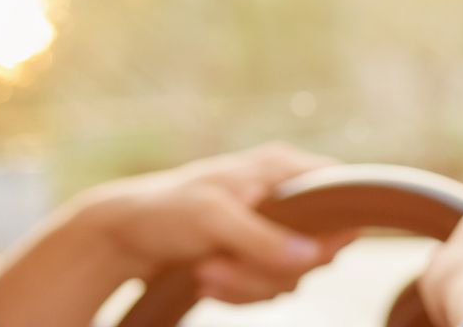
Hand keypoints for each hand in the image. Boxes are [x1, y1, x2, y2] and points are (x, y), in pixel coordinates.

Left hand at [72, 142, 356, 301]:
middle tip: (219, 264)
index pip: (340, 192)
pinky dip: (238, 294)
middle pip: (318, 249)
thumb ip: (263, 237)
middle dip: (267, 270)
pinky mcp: (254, 257)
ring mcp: (270, 229)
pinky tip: (206, 282)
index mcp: (281, 169)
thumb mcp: (212, 219)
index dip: (334, 230)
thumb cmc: (164, 212)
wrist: (122, 236)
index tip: (305, 256)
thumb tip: (315, 256)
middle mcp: (283, 197)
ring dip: (246, 285)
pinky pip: (269, 289)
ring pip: (292, 276)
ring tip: (205, 271)